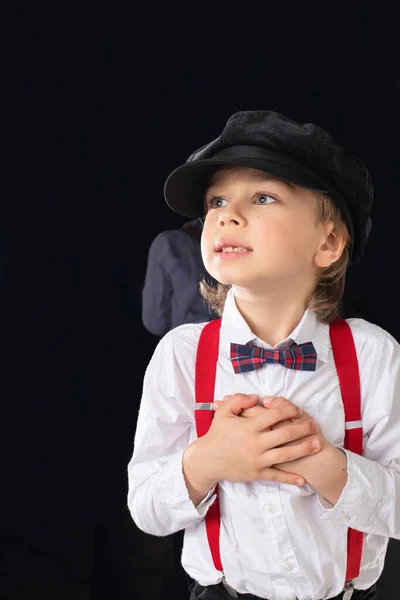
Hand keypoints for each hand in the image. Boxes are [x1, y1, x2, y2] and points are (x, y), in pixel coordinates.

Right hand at [198, 393, 319, 484]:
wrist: (207, 460)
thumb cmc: (216, 434)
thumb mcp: (224, 412)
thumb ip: (239, 400)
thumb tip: (256, 397)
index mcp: (249, 426)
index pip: (275, 414)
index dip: (289, 410)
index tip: (297, 410)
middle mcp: (256, 443)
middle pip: (285, 434)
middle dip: (303, 429)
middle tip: (314, 425)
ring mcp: (257, 460)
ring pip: (286, 454)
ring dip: (303, 449)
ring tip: (317, 444)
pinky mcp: (256, 473)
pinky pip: (276, 476)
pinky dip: (290, 478)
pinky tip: (303, 479)